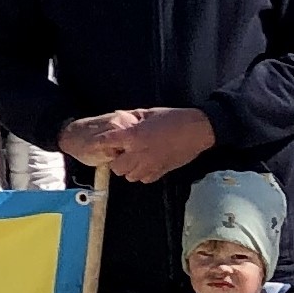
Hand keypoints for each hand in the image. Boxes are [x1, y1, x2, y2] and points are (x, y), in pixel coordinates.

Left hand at [58, 107, 216, 183]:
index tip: (97, 144)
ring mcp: (150, 165)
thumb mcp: (148, 113)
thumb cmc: (173, 118)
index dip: (100, 144)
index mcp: (134, 136)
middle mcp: (139, 153)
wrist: (196, 130)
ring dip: (129, 168)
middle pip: (116, 167)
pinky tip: (147, 163)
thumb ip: (131, 119)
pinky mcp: (160, 172)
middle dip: (117, 160)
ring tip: (135, 158)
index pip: (107, 143)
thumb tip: (119, 120)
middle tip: (123, 152)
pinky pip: (144, 179)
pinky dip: (142, 173)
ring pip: (129, 176)